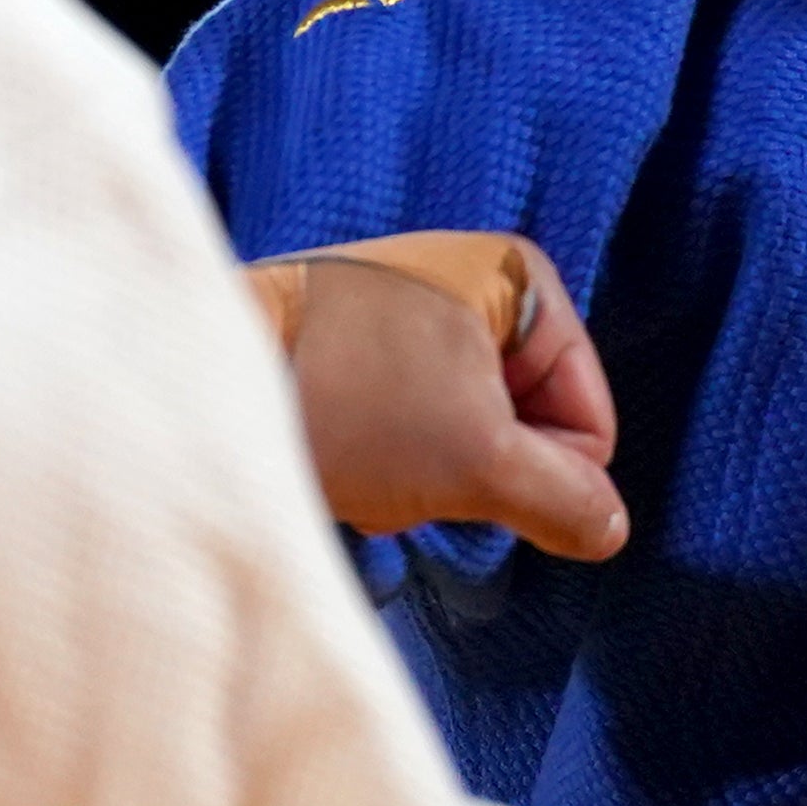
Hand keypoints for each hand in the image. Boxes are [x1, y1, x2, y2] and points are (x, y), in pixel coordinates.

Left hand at [245, 233, 626, 559]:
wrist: (200, 373)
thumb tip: (606, 528)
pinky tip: (338, 455)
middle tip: (410, 461)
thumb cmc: (347, 399)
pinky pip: (406, 432)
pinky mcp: (356, 350)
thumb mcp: (478, 462)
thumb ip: (563, 501)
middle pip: (525, 430)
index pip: (589, 422)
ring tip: (366, 457)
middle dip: (475, 471)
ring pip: (463, 440)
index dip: (543, 473)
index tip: (468, 463)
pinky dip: (382, 462)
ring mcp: (409, 315)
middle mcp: (469, 282)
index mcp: (520, 277)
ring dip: (425, 475)